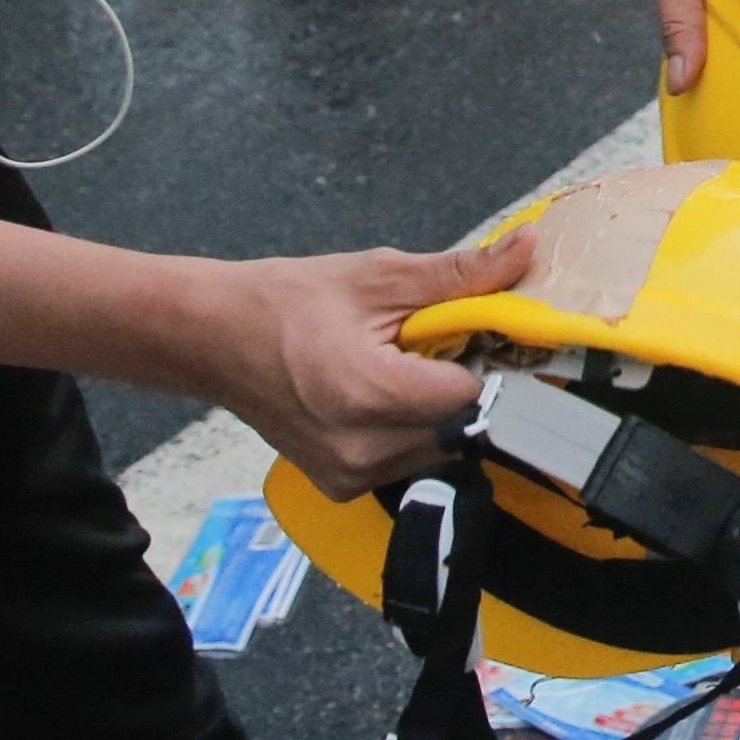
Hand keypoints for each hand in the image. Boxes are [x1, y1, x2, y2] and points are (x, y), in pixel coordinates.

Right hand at [204, 240, 511, 497]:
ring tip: (396, 368)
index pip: (474, 395)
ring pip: (438, 447)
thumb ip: (461, 275)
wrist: (212, 338)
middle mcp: (361, 449)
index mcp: (369, 394)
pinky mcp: (340, 487)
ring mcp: (348, 476)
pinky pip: (407, 462)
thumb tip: (527, 251)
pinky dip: (408, 430)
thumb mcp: (378, 276)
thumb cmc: (286, 302)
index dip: (485, 361)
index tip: (476, 335)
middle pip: (461, 425)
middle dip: (458, 384)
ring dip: (435, 410)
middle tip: (427, 346)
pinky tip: (378, 395)